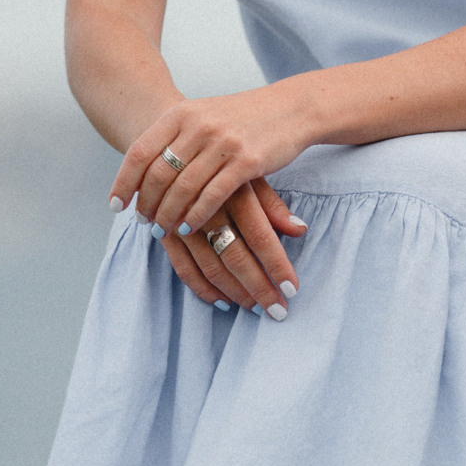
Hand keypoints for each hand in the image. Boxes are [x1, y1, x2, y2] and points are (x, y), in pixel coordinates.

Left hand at [114, 87, 312, 243]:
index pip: (139, 153)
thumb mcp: (204, 115)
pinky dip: (197, 216)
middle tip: (143, 223)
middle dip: (147, 204)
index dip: (123, 183)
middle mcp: (199, 126)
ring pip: (183, 188)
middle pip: (159, 174)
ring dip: (169, 214)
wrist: (292, 108)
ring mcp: (223, 143)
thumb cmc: (244, 116)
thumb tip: (144, 171)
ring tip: (163, 230)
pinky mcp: (248, 161)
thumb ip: (175, 137)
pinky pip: (213, 195)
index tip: (116, 205)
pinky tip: (189, 227)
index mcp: (181, 112)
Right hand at [164, 180, 308, 315]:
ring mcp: (182, 225)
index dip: (277, 265)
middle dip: (259, 288)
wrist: (170, 154)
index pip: (261, 237)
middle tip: (278, 310)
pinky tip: (224, 302)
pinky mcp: (165, 235)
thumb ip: (272, 205)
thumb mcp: (249, 175)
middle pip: (236, 258)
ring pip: (211, 268)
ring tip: (257, 308)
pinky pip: (184, 269)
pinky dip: (204, 289)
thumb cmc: (222, 168)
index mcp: (234, 193)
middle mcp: (207, 210)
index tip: (293, 289)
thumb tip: (300, 230)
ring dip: (235, 292)